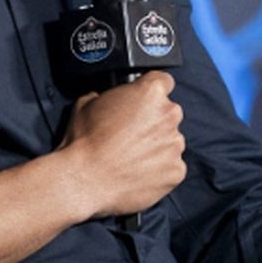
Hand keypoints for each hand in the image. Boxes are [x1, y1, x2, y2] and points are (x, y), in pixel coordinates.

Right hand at [57, 71, 185, 218]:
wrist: (84, 181)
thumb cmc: (84, 142)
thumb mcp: (86, 103)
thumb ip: (106, 96)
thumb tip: (104, 100)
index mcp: (150, 92)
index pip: (163, 81)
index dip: (151, 91)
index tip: (143, 102)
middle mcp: (168, 115)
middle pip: (168, 113)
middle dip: (153, 121)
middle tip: (131, 134)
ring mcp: (175, 145)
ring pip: (171, 141)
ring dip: (157, 146)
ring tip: (132, 157)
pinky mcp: (176, 171)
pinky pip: (172, 166)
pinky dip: (159, 169)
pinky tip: (138, 173)